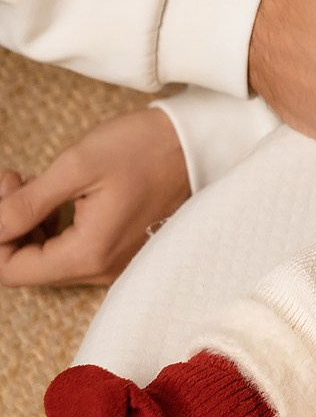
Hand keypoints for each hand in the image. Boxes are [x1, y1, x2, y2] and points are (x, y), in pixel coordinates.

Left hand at [0, 107, 190, 288]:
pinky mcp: (120, 252)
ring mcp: (113, 264)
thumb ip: (28, 203)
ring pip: (49, 260)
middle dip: (9, 226)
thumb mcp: (77, 166)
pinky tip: (57, 198)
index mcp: (88, 253)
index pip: (13, 271)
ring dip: (30, 225)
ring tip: (34, 183)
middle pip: (29, 267)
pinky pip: (72, 252)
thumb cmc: (143, 149)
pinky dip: (53, 228)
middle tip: (14, 179)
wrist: (196, 145)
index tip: (6, 188)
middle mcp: (101, 270)